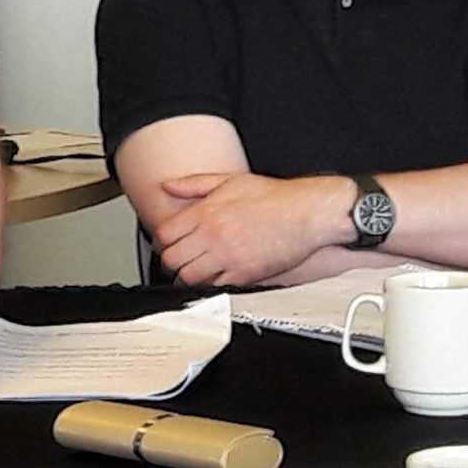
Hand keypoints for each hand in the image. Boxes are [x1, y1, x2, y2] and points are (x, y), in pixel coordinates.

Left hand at [150, 172, 348, 286]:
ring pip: (188, 277)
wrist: (306, 213)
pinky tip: (213, 277)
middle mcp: (213, 235)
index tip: (167, 242)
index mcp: (206, 212)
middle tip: (176, 260)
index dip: (161, 240)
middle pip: (172, 258)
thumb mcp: (229, 180)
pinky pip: (214, 287)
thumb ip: (193, 184)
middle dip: (169, 261)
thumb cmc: (273, 197)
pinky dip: (209, 285)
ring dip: (185, 276)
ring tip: (191, 271)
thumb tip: (166, 186)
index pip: (164, 233)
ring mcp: (227, 257)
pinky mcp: (244, 274)